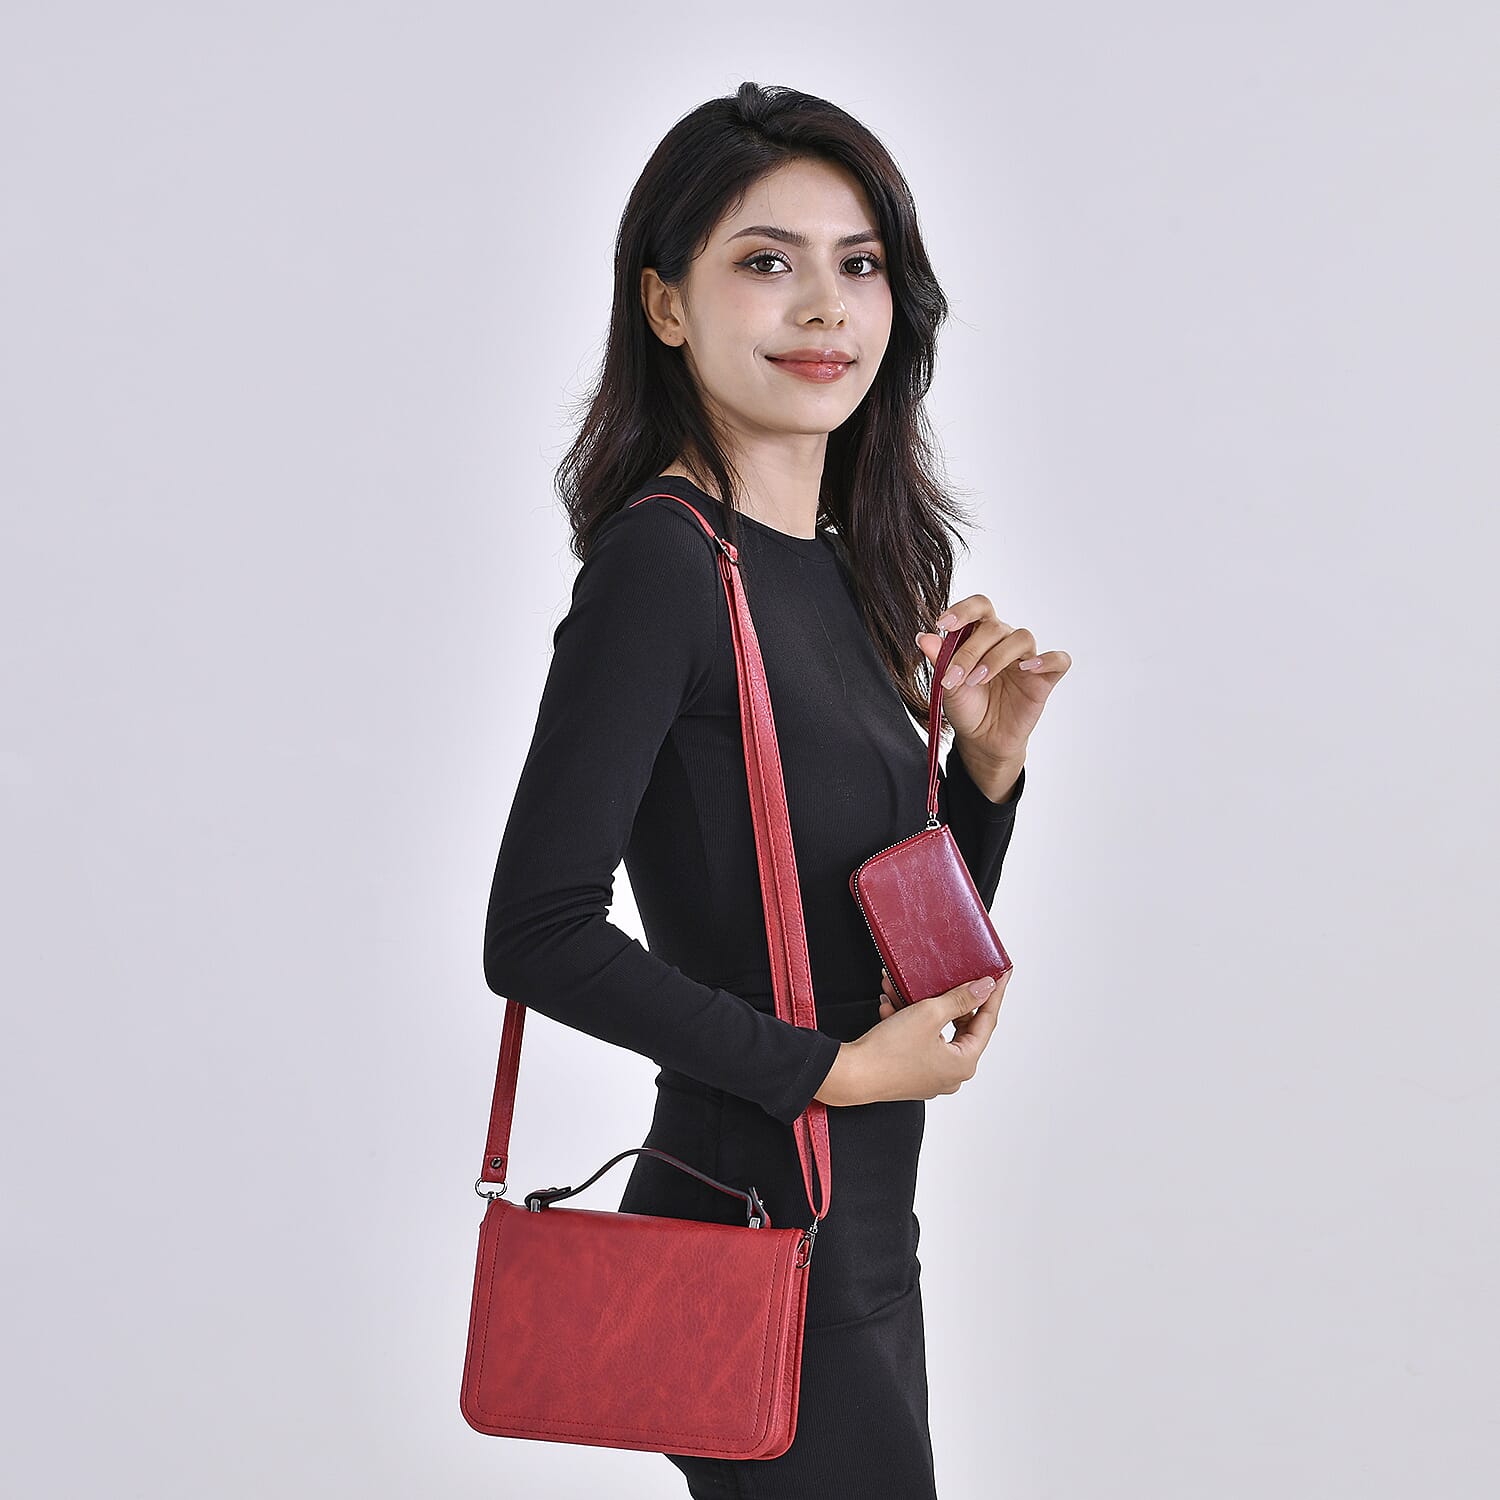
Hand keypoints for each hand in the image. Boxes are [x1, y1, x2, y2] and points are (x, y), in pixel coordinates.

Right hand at [818, 966, 1015, 1105]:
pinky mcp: (911, 1072)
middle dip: (945, 997)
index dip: (993, 994)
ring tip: (902, 987)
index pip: (986, 1021)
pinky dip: (907, 1022)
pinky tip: (889, 1007)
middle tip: (951, 975)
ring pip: (934, 1030)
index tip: (1001, 974)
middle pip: (959, 1026)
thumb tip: (985, 988)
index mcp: (963, 1063)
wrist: (851, 1075)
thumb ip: (960, 999)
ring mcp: (931, 1075)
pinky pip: (917, 1040)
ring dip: (919, 1007)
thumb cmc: (889, 1051)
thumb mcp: (929, 1014)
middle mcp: (951, 1074)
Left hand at [915, 595, 1070, 774]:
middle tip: (956, 678)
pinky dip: (1047, 660)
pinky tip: (1028, 668)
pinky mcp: (1044, 679)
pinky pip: (1058, 660)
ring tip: (978, 680)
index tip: (943, 624)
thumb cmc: (967, 707)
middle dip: (971, 651)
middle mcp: (1004, 642)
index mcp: (981, 636)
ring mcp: (1026, 659)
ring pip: (1022, 638)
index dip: (963, 610)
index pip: (979, 607)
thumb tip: (923, 637)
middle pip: (995, 626)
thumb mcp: (947, 685)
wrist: (982, 739)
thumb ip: (939, 660)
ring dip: (997, 657)